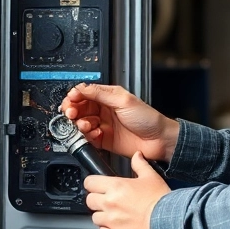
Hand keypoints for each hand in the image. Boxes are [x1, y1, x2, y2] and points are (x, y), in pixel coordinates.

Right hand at [59, 83, 178, 163]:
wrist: (159, 140)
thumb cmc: (148, 118)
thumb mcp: (123, 100)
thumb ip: (100, 94)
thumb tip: (81, 88)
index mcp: (108, 97)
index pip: (85, 94)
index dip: (75, 97)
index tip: (70, 100)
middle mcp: (104, 110)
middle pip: (80, 109)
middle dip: (73, 111)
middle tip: (71, 114)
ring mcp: (103, 125)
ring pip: (82, 123)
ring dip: (81, 124)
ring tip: (87, 125)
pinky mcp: (104, 140)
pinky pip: (89, 138)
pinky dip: (89, 136)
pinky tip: (96, 134)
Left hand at [85, 153, 170, 228]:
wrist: (168, 221)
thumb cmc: (160, 200)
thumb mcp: (151, 176)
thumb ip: (140, 164)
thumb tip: (136, 156)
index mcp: (116, 186)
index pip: (89, 183)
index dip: (93, 184)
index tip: (97, 186)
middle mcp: (110, 203)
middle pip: (90, 200)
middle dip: (97, 200)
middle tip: (107, 201)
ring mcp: (112, 220)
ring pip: (95, 218)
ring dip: (102, 216)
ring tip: (114, 215)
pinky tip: (116, 227)